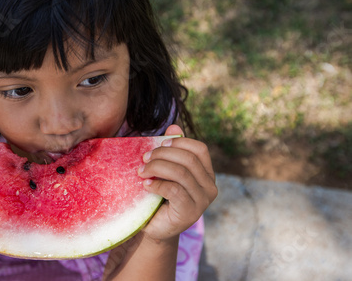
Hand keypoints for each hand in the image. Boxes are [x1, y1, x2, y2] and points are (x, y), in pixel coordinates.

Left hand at [139, 124, 217, 240]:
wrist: (153, 226)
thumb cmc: (159, 194)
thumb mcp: (164, 169)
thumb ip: (171, 149)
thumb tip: (174, 126)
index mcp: (207, 173)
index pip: (200, 149)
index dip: (180, 142)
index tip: (160, 143)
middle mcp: (210, 187)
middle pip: (188, 160)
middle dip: (163, 154)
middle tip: (144, 158)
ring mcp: (202, 201)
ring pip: (181, 173)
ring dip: (157, 168)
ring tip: (141, 171)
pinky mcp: (190, 213)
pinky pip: (174, 190)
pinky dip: (157, 184)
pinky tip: (146, 185)